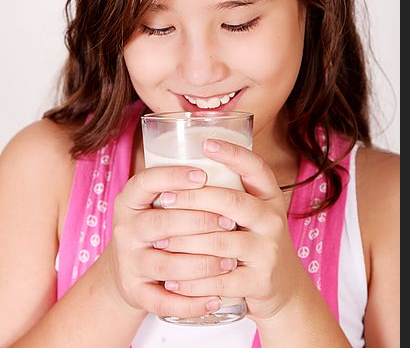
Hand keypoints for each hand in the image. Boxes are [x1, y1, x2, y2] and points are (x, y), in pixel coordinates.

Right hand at [109, 165, 237, 317]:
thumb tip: (228, 157)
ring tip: (231, 260)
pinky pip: (164, 302)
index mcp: (130, 200)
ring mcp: (128, 263)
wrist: (128, 269)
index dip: (174, 176)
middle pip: (161, 223)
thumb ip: (183, 184)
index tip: (203, 174)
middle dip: (200, 222)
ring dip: (202, 263)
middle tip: (232, 222)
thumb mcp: (157, 200)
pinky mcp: (135, 292)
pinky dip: (192, 302)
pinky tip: (217, 298)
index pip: (146, 182)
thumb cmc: (156, 225)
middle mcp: (125, 230)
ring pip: (166, 265)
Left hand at [155, 139, 311, 320]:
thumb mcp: (253, 210)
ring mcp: (268, 251)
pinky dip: (193, 282)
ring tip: (159, 242)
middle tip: (163, 199)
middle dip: (193, 199)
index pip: (255, 167)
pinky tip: (172, 280)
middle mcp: (273, 219)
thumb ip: (229, 190)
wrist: (282, 284)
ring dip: (185, 242)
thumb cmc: (254, 237)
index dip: (233, 153)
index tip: (206, 143)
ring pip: (220, 242)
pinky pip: (221, 280)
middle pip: (231, 201)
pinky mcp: (261, 281)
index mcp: (269, 195)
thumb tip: (183, 161)